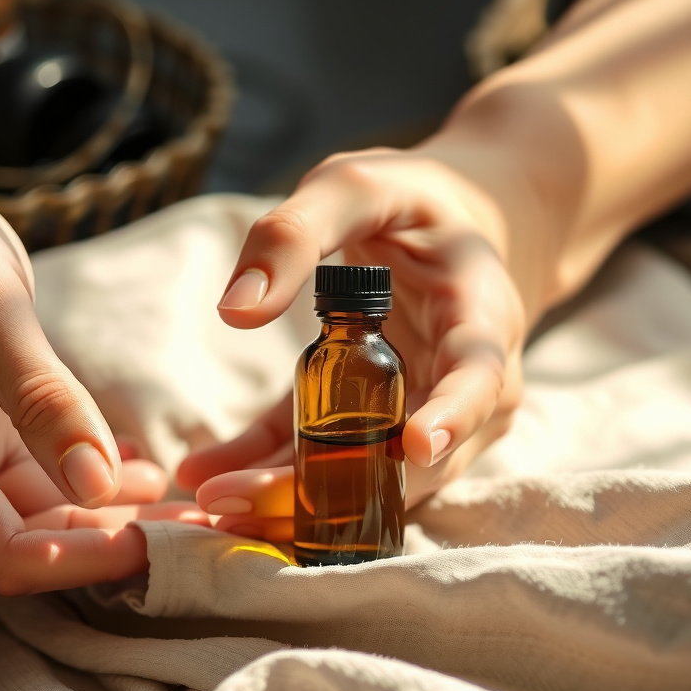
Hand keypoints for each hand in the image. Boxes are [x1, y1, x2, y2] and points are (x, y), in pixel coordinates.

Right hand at [0, 148, 206, 592]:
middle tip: (202, 530)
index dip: (91, 559)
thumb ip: (41, 399)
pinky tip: (149, 470)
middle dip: (120, 543)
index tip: (167, 542)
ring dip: (119, 517)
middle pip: (39, 542)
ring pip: (51, 514)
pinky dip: (101, 479)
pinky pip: (51, 475)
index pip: (11, 552)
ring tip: (190, 504)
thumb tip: (98, 483)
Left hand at [177, 144, 541, 542]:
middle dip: (328, 488)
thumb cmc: (410, 202)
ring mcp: (434, 417)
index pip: (480, 377)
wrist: (452, 232)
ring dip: (293, 500)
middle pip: (413, 458)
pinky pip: (334, 461)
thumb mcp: (356, 186)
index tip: (416, 445)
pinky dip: (273, 472)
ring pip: (373, 480)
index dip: (454, 415)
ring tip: (209, 503)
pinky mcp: (384, 426)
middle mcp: (472, 386)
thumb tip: (236, 311)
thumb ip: (297, 233)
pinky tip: (208, 475)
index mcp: (481, 316)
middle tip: (235, 501)